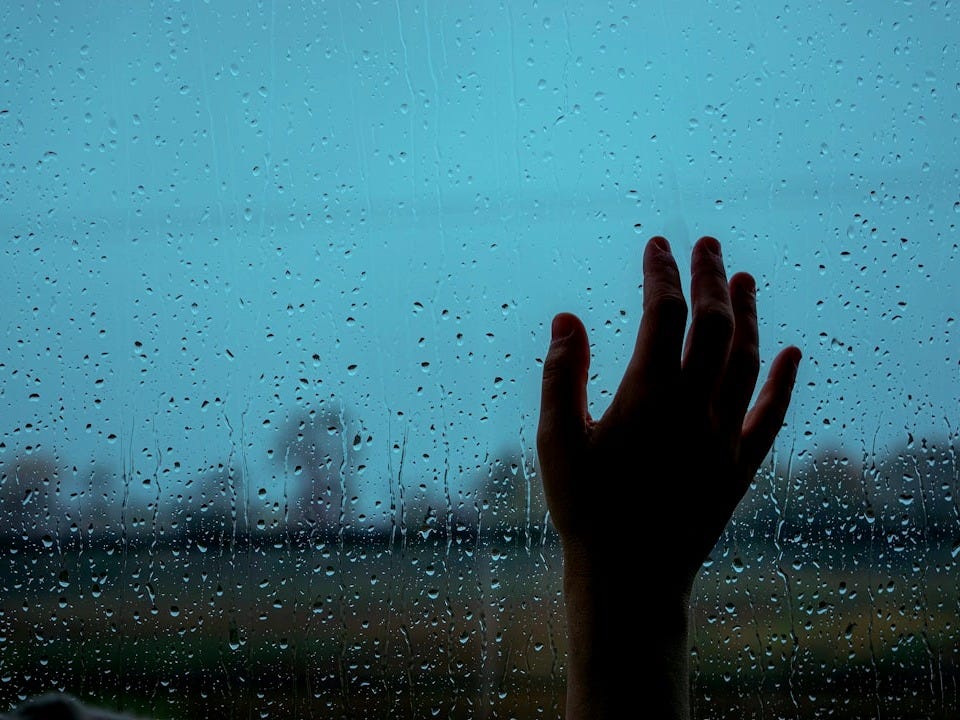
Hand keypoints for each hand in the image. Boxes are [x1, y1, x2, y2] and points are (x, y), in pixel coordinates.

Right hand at [537, 236, 800, 719]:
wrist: (631, 580)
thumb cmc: (585, 511)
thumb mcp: (557, 441)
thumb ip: (561, 374)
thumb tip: (567, 317)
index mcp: (648, 397)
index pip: (663, 314)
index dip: (662, 273)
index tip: (658, 246)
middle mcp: (695, 409)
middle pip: (714, 325)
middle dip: (711, 278)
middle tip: (708, 243)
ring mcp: (724, 437)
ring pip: (747, 360)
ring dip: (749, 315)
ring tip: (745, 279)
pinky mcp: (740, 467)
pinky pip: (772, 415)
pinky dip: (784, 381)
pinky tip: (793, 353)